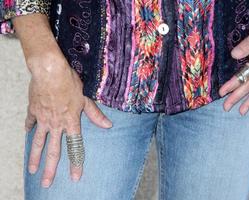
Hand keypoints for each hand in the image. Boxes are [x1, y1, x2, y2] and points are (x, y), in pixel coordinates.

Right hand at [25, 54, 112, 187]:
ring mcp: (43, 119)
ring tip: (32, 170)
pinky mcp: (34, 110)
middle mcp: (56, 124)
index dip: (75, 163)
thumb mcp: (85, 99)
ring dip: (35, 157)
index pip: (74, 147)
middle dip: (50, 169)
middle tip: (46, 183)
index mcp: (70, 122)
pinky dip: (29, 128)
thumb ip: (95, 114)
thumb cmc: (70, 83)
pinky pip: (31, 122)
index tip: (74, 177)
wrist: (50, 72)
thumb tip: (108, 125)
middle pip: (53, 151)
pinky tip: (27, 133)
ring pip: (38, 142)